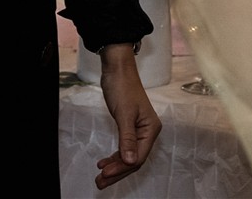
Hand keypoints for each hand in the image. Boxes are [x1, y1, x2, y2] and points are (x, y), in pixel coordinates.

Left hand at [95, 44, 160, 188]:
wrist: (117, 68)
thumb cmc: (122, 87)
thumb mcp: (124, 114)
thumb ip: (127, 139)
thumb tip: (131, 162)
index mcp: (151, 129)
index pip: (138, 156)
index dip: (122, 167)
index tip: (105, 173)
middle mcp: (147, 132)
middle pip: (133, 159)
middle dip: (117, 172)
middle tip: (100, 182)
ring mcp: (138, 130)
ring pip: (128, 155)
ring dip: (114, 166)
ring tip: (100, 177)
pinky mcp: (129, 127)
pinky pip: (124, 147)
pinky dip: (114, 156)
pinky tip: (104, 162)